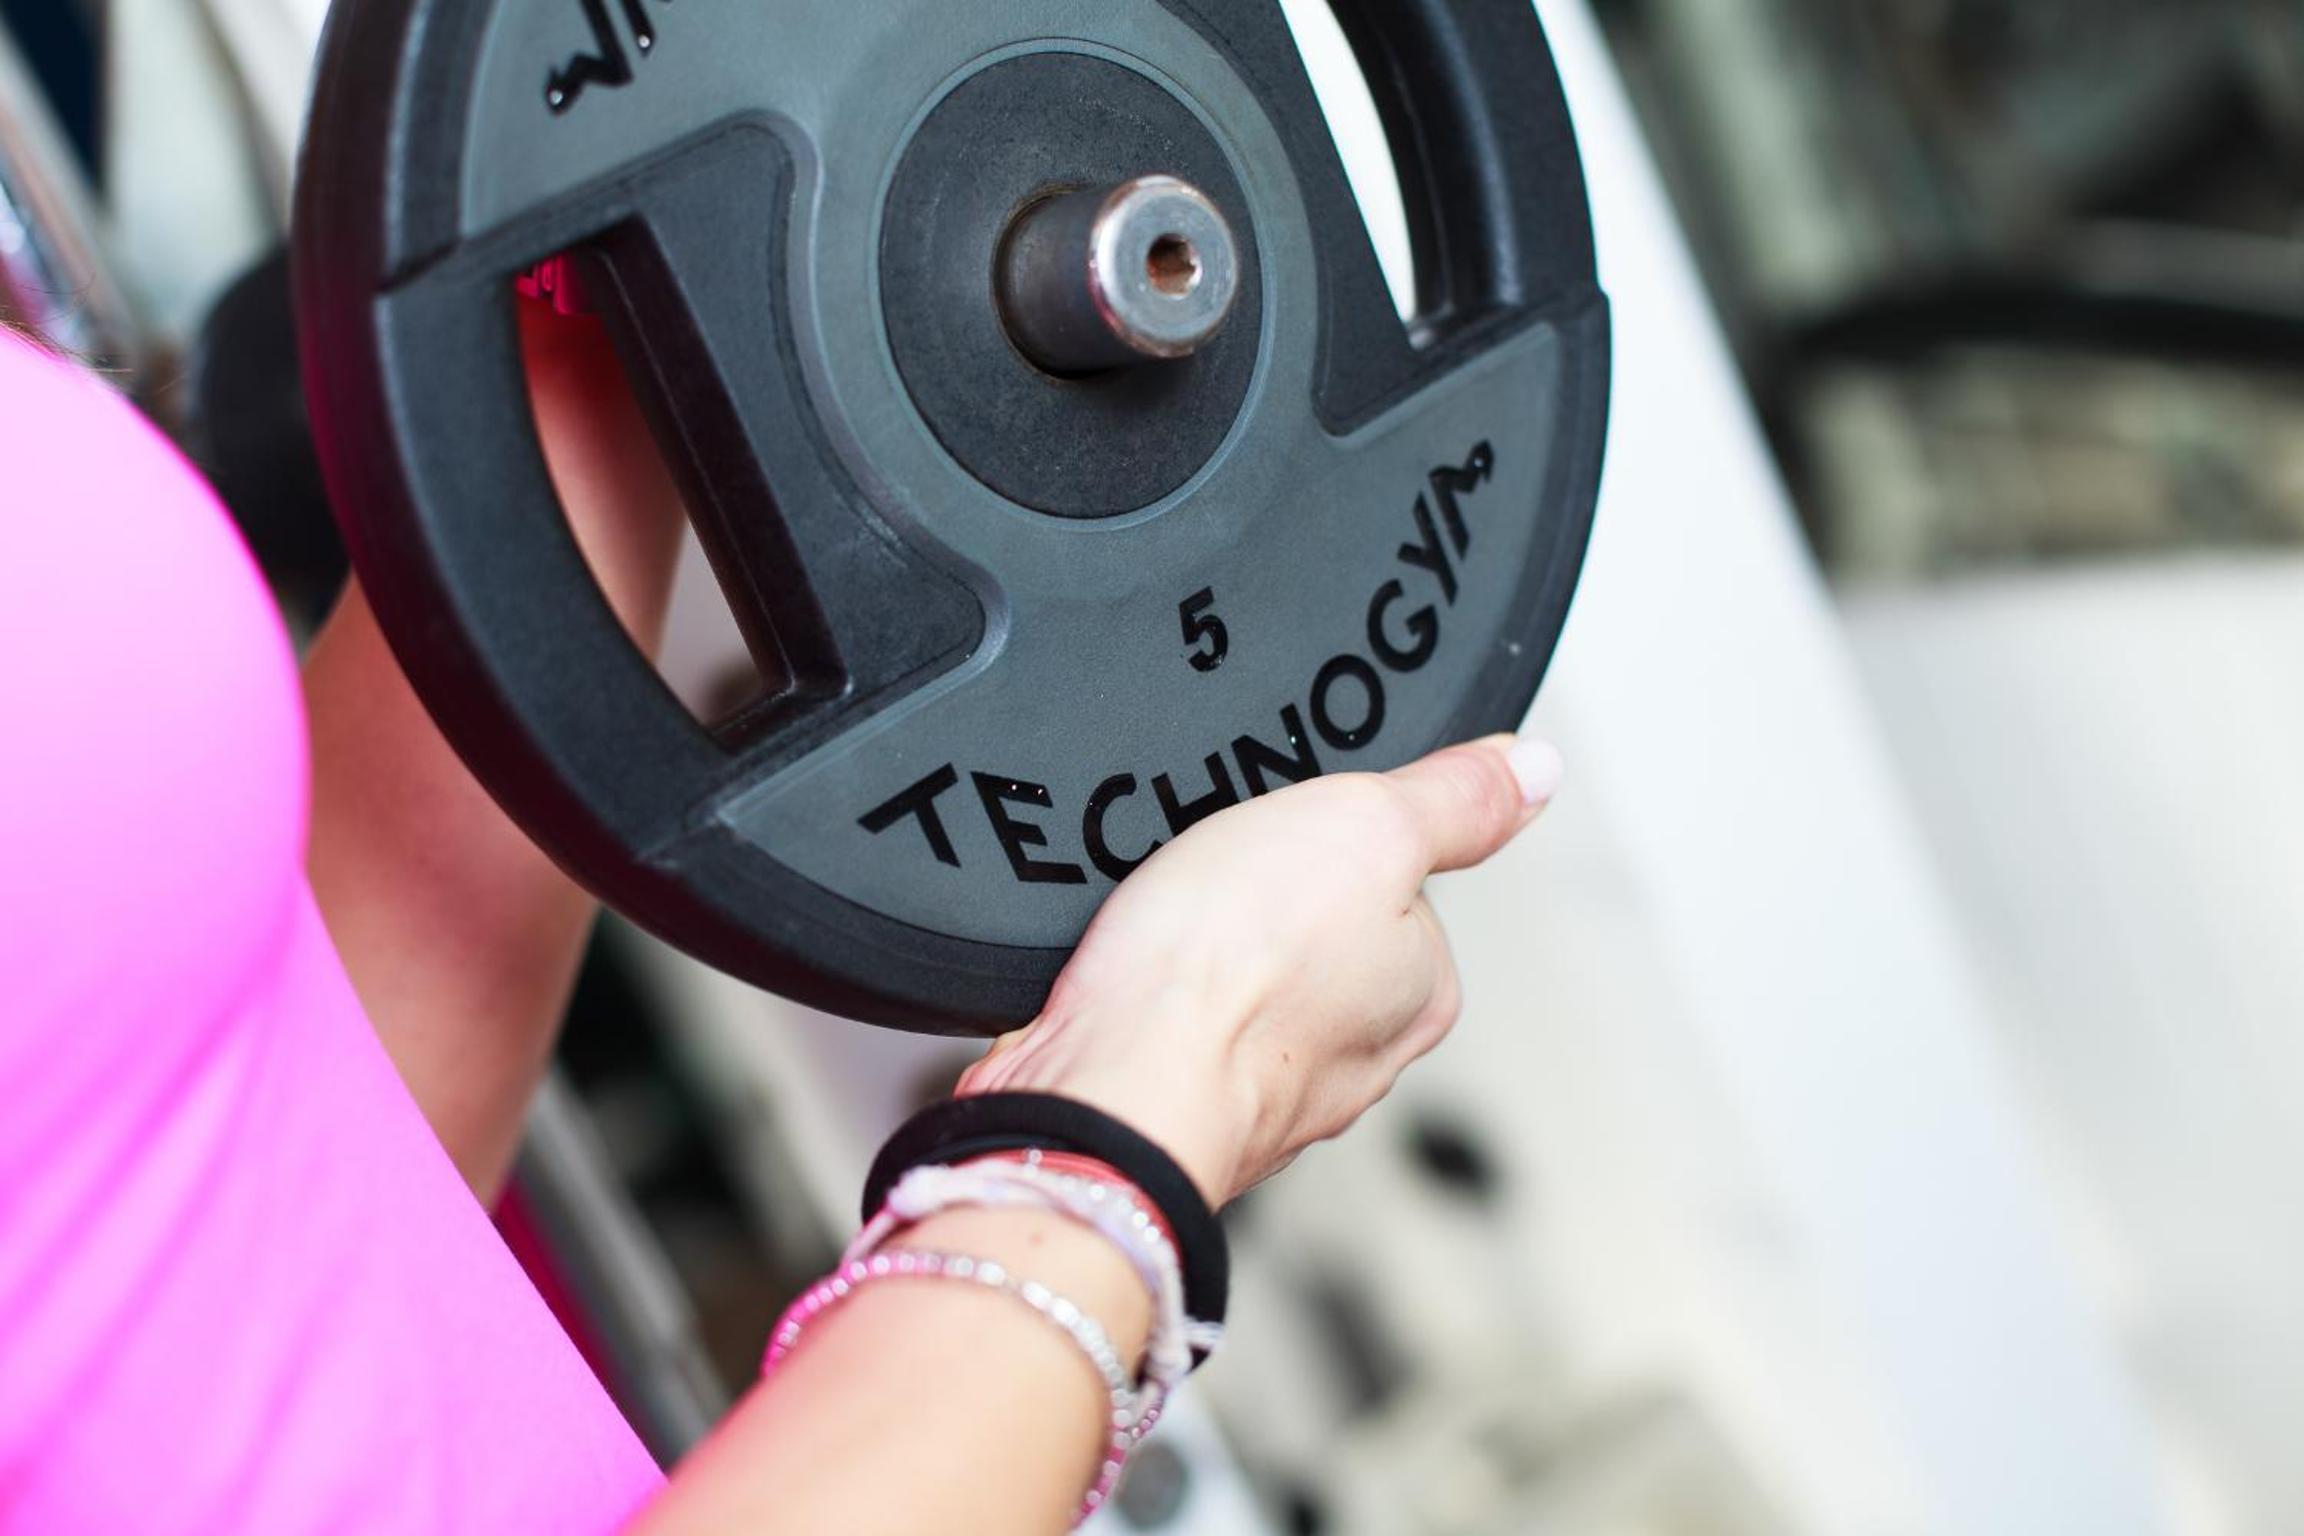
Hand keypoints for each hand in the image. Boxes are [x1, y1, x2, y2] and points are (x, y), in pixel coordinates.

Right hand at [958, 734, 1562, 1205]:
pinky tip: (1132, 973)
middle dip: (1264, 897)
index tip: (1294, 833)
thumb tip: (1532, 769)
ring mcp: (1265, 1084)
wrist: (1105, 1088)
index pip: (1398, 881)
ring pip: (1240, 979)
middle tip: (1224, 876)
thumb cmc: (1231, 979)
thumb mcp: (1367, 828)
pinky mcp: (1178, 1095)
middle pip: (1315, 929)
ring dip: (1202, 949)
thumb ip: (1453, 800)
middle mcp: (1358, 1050)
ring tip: (1173, 924)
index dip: (1335, 838)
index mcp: (1422, 988)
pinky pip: (1172, 1015)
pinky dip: (1150, 991)